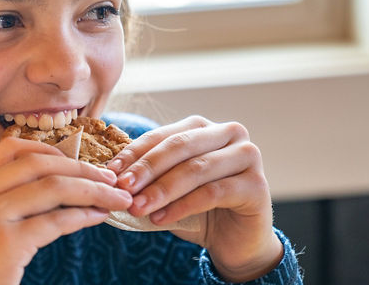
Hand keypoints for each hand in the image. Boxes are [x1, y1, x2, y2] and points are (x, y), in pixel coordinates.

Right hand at [0, 137, 132, 284]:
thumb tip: (53, 186)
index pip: (10, 149)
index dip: (50, 150)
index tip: (76, 162)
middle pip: (38, 164)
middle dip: (82, 168)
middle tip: (110, 178)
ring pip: (53, 187)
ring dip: (94, 190)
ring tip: (116, 198)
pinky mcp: (6, 244)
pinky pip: (56, 221)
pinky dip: (84, 216)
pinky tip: (99, 217)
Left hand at [107, 116, 283, 281]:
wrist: (234, 241)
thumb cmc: (197, 210)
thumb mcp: (168, 188)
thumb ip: (147, 176)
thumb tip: (111, 174)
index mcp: (203, 127)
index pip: (162, 135)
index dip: (134, 153)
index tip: (111, 173)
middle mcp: (229, 134)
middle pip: (179, 147)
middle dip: (147, 169)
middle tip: (122, 188)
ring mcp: (247, 156)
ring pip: (195, 169)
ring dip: (161, 190)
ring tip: (137, 207)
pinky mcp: (257, 185)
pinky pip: (212, 193)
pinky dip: (182, 206)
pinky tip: (160, 219)